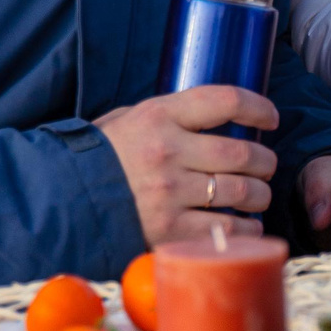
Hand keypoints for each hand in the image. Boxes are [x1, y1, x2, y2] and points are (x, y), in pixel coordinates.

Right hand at [94, 86, 279, 246]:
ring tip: (257, 195)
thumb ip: (168, 116)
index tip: (270, 118)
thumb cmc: (100, 158)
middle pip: (242, 153)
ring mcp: (169, 193)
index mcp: (158, 116)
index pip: (226, 101)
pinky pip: (226, 229)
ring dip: (259, 195)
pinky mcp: (169, 229)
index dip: (258, 107)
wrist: (60, 199)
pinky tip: (245, 224)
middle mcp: (167, 152)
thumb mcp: (127, 120)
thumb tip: (215, 115)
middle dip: (265, 161)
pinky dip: (246, 228)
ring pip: (241, 191)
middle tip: (265, 166)